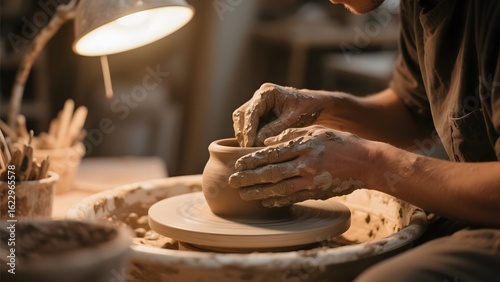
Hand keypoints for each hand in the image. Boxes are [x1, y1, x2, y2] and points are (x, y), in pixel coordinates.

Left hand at [228, 125, 368, 206]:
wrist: (366, 162)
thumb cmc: (340, 142)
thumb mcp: (316, 130)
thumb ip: (291, 135)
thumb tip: (267, 141)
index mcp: (304, 145)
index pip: (272, 153)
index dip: (252, 159)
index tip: (237, 163)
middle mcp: (305, 163)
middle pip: (271, 172)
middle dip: (249, 178)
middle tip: (233, 181)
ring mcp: (311, 180)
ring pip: (279, 188)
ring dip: (258, 192)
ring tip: (243, 194)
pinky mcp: (316, 192)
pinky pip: (293, 198)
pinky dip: (277, 200)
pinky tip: (265, 201)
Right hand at [233, 83, 338, 146]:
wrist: (315, 105)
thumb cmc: (307, 109)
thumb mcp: (293, 119)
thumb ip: (275, 129)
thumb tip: (257, 141)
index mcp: (267, 92)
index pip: (251, 112)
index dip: (248, 130)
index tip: (249, 144)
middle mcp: (259, 96)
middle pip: (241, 115)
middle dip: (243, 133)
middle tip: (247, 149)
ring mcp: (257, 104)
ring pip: (241, 120)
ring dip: (244, 134)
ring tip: (249, 149)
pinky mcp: (258, 113)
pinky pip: (247, 124)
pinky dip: (248, 134)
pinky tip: (253, 146)